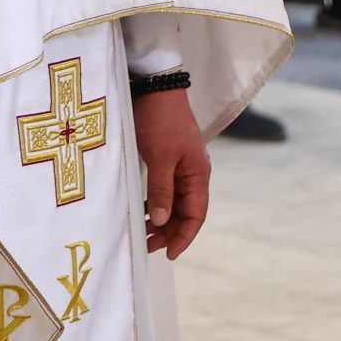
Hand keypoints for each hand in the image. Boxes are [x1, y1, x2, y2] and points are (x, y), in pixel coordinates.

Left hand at [134, 87, 210, 258]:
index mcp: (198, 174)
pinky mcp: (168, 159)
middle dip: (169, 232)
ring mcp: (181, 166)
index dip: (184, 237)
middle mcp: (193, 173)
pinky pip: (166, 189)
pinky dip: (156, 203)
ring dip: (162, 219)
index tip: (168, 254)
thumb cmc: (160, 120)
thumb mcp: (160, 157)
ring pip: (175, 202)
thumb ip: (162, 190)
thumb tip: (163, 222)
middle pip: (186, 211)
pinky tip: (142, 210)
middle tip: (147, 247)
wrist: (156, 86)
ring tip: (142, 233)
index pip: (196, 215)